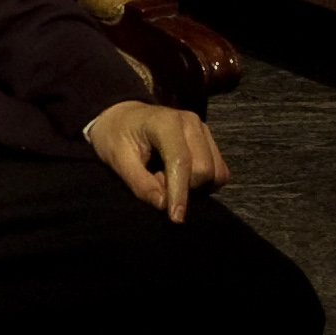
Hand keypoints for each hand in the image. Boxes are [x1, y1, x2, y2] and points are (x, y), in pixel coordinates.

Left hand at [85, 97, 230, 222]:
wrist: (123, 117)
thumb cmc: (116, 136)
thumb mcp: (117, 159)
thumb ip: (140, 183)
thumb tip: (163, 205)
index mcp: (166, 123)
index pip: (181, 162)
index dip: (180, 192)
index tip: (175, 218)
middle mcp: (191, 123)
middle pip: (204, 169)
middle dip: (183, 187)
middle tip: (156, 181)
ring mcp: (203, 130)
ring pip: (216, 172)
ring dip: (195, 186)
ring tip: (166, 177)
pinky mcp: (209, 140)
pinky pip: (220, 171)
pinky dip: (205, 183)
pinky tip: (181, 178)